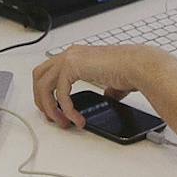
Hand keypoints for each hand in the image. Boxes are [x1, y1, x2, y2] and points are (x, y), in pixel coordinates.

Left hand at [28, 44, 157, 128]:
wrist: (138, 66)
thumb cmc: (130, 70)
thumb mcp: (112, 81)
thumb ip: (105, 88)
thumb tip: (107, 96)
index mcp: (76, 55)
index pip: (48, 72)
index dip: (46, 92)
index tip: (52, 109)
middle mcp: (70, 54)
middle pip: (39, 77)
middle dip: (41, 99)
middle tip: (51, 116)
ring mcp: (69, 59)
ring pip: (43, 86)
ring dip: (50, 108)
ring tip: (62, 122)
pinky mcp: (72, 67)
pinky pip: (60, 93)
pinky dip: (66, 109)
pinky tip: (76, 118)